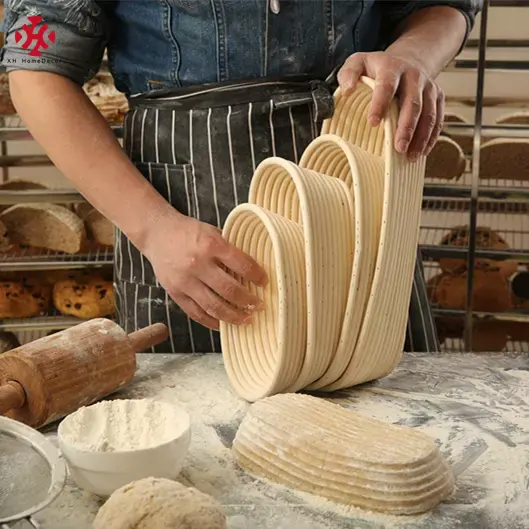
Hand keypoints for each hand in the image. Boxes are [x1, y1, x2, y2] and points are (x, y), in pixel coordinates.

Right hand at [142, 211, 267, 329]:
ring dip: (233, 316)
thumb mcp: (212, 232)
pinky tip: (224, 324)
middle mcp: (198, 264)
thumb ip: (229, 249)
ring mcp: (185, 281)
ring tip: (246, 319)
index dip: (257, 276)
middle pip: (229, 290)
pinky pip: (196, 313)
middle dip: (248, 301)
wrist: (157, 233)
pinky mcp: (175, 293)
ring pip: (213, 306)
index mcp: (211, 245)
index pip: (242, 264)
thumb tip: (253, 268)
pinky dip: (212, 322)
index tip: (265, 282)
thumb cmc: (189, 232)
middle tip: (259, 306)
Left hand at [337, 51, 444, 159]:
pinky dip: (431, 137)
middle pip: (413, 103)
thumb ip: (348, 74)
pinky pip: (438, 119)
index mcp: (392, 67)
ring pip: (428, 113)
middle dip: (406, 127)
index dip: (380, 104)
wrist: (409, 60)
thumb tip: (347, 90)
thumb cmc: (379, 69)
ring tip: (410, 155)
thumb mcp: (359, 63)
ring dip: (421, 136)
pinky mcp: (438, 97)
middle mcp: (413, 75)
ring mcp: (429, 87)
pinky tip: (422, 151)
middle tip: (399, 147)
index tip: (372, 123)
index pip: (386, 86)